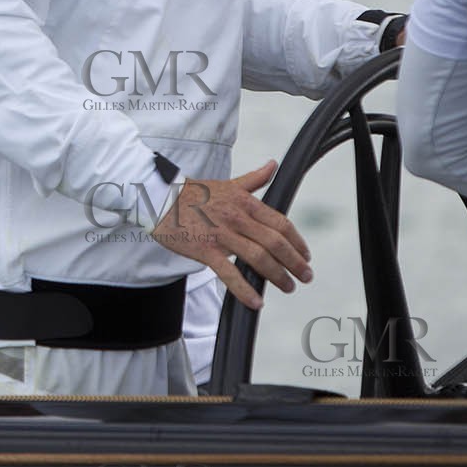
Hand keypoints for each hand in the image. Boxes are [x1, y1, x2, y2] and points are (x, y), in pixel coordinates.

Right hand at [150, 160, 312, 309]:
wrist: (160, 198)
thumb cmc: (193, 193)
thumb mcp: (227, 184)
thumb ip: (253, 180)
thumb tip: (272, 165)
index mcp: (244, 202)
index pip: (280, 224)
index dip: (297, 242)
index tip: (305, 255)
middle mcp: (237, 218)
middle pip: (275, 243)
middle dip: (294, 262)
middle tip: (305, 275)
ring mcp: (221, 234)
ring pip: (258, 258)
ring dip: (277, 276)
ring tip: (288, 287)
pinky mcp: (205, 250)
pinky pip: (229, 272)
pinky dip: (244, 289)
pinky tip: (256, 301)